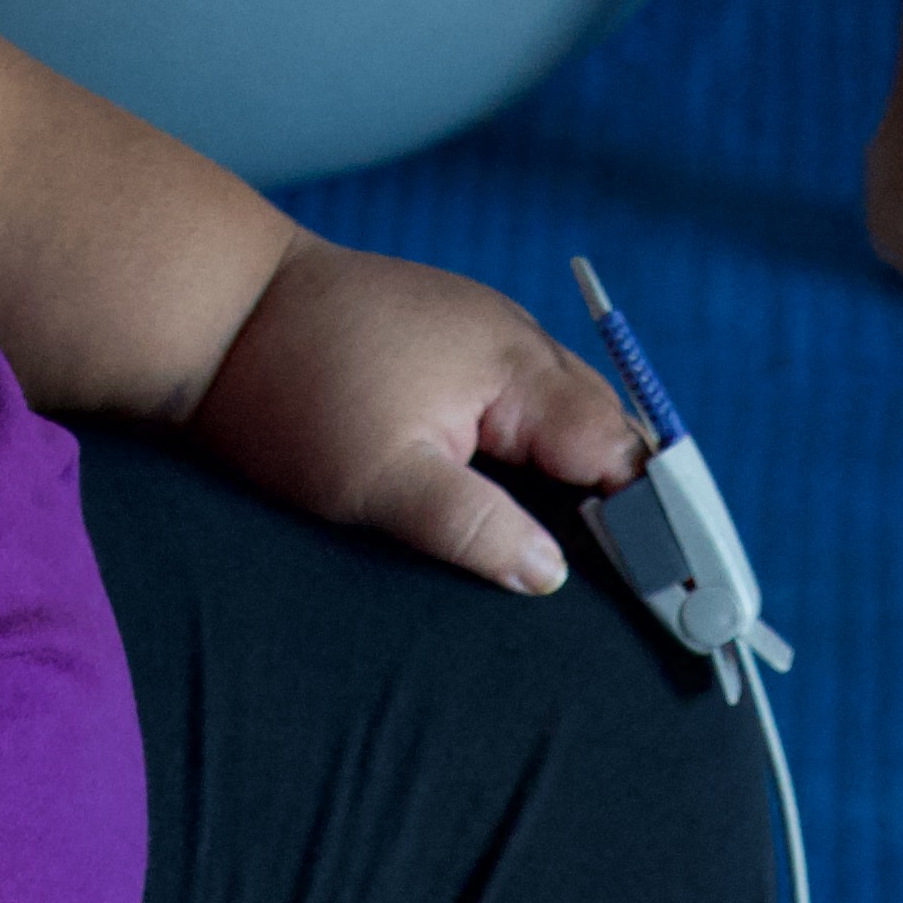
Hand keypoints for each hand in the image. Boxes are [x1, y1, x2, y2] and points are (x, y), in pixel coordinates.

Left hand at [184, 238, 650, 595]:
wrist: (219, 310)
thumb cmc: (290, 391)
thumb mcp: (378, 482)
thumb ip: (474, 528)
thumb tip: (551, 574)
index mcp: (514, 369)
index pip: (621, 455)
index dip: (658, 525)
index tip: (683, 592)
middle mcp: (517, 343)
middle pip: (613, 433)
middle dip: (643, 506)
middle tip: (670, 592)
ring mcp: (488, 336)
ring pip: (574, 415)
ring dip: (599, 480)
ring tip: (625, 561)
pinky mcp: (454, 344)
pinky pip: (531, 402)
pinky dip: (552, 453)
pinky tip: (546, 502)